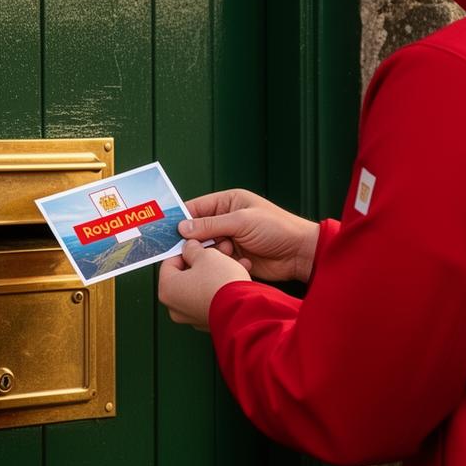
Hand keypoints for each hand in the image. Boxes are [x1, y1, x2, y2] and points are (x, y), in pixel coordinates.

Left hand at [157, 240, 250, 330]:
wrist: (243, 311)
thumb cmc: (221, 284)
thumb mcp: (207, 255)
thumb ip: (193, 249)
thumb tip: (190, 248)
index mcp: (167, 289)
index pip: (169, 263)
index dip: (185, 250)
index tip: (195, 246)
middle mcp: (175, 307)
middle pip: (184, 277)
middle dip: (201, 262)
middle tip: (214, 253)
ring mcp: (191, 317)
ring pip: (199, 288)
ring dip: (213, 275)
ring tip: (230, 264)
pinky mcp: (207, 322)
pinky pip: (209, 300)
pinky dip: (218, 289)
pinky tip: (233, 280)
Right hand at [176, 188, 319, 282]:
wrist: (300, 253)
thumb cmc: (277, 228)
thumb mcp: (242, 221)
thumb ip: (211, 224)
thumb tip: (182, 227)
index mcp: (228, 202)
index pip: (196, 208)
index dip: (181, 218)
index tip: (166, 230)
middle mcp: (227, 219)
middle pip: (198, 230)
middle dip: (195, 240)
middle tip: (191, 249)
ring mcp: (231, 239)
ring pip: (206, 248)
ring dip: (211, 253)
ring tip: (226, 252)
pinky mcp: (235, 258)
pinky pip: (218, 261)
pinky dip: (222, 263)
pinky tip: (235, 262)